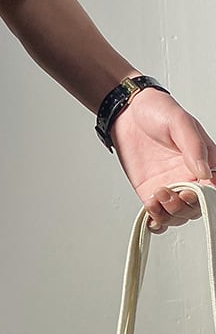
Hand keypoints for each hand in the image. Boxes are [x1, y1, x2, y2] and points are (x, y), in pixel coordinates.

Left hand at [110, 89, 215, 233]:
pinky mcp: (149, 192)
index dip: (206, 197)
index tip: (192, 193)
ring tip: (156, 197)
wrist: (127, 114)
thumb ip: (194, 148)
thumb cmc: (157, 112)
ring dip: (168, 215)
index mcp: (205, 161)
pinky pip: (157, 216)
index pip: (213, 188)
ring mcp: (169, 186)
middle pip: (195, 208)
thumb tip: (204, 173)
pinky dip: (155, 221)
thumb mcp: (179, 123)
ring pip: (177, 216)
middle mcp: (188, 177)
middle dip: (183, 207)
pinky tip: (150, 210)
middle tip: (169, 193)